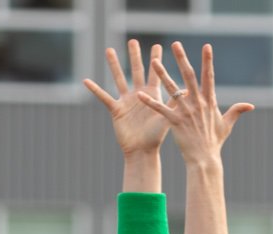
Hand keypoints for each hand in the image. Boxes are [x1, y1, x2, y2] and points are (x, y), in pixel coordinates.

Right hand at [84, 40, 169, 159]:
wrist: (142, 152)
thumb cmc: (157, 138)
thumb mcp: (167, 117)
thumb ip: (174, 102)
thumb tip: (186, 90)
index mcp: (153, 95)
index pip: (155, 73)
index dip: (156, 60)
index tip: (157, 45)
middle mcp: (139, 95)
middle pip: (136, 71)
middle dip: (135, 56)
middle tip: (133, 41)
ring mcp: (127, 101)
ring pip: (119, 78)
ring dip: (114, 65)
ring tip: (109, 50)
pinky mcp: (116, 110)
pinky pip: (104, 97)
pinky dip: (95, 89)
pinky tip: (86, 80)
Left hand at [146, 42, 254, 167]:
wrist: (205, 159)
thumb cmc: (215, 143)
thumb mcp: (227, 125)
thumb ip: (236, 111)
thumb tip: (251, 106)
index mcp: (209, 101)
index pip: (208, 76)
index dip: (208, 61)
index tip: (206, 46)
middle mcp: (197, 103)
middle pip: (189, 76)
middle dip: (182, 59)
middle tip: (176, 44)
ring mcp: (185, 112)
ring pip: (172, 89)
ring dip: (163, 74)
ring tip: (154, 62)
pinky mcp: (175, 121)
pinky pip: (160, 109)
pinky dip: (150, 102)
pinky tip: (139, 94)